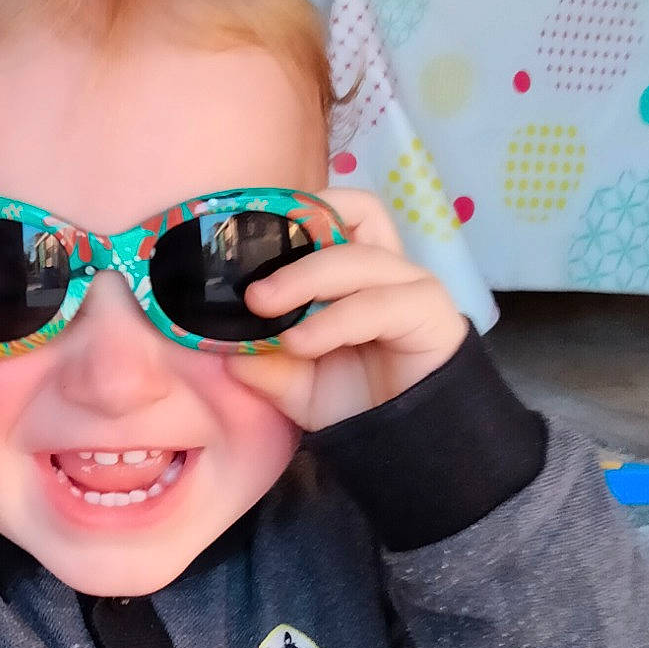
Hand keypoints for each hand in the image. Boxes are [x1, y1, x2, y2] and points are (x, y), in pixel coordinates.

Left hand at [228, 190, 466, 431]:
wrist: (399, 442)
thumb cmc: (352, 398)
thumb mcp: (292, 381)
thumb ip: (261, 359)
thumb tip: (220, 343)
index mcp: (353, 266)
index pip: (339, 208)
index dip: (301, 206)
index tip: (250, 229)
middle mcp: (385, 266)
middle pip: (351, 216)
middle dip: (294, 241)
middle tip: (252, 290)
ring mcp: (411, 284)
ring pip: (360, 258)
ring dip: (307, 280)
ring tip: (267, 312)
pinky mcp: (428, 311)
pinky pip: (378, 304)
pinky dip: (333, 320)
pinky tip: (302, 343)